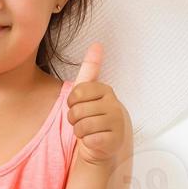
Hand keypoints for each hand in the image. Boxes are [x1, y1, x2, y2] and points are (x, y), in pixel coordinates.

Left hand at [66, 43, 130, 166]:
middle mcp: (114, 104)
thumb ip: (91, 68)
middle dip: (74, 119)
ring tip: (88, 131)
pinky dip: (87, 142)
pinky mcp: (114, 140)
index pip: (77, 92)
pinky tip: (94, 141)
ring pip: (82, 126)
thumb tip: (97, 43)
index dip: (71, 102)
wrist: (104, 145)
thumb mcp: (89, 92)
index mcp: (106, 90)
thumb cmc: (93, 117)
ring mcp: (117, 123)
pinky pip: (89, 139)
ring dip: (79, 132)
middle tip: (83, 122)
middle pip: (77, 110)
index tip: (77, 106)